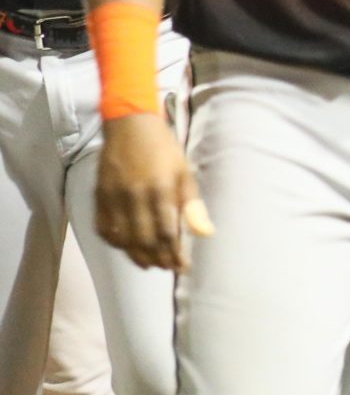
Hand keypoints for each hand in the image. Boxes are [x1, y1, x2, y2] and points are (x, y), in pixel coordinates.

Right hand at [95, 112, 210, 271]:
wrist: (130, 125)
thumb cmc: (163, 149)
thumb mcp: (184, 172)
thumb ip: (192, 205)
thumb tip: (206, 234)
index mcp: (160, 190)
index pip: (167, 233)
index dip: (174, 254)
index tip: (182, 266)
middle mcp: (135, 197)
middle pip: (144, 240)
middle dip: (158, 259)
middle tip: (167, 268)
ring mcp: (114, 198)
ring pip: (123, 238)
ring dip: (137, 256)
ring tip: (150, 265)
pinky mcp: (99, 196)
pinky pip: (104, 228)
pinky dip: (115, 243)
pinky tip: (126, 248)